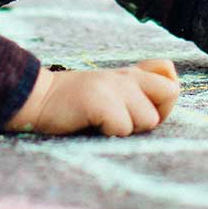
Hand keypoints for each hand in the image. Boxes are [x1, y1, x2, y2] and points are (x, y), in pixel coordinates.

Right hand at [5, 59, 179, 136]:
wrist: (37, 100)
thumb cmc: (74, 105)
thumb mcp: (109, 91)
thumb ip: (138, 90)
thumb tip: (168, 94)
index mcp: (130, 74)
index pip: (170, 74)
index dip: (163, 99)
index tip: (139, 107)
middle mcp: (125, 76)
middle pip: (170, 94)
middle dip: (151, 116)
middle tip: (122, 120)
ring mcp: (113, 86)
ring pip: (148, 119)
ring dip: (127, 130)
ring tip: (102, 124)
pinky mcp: (99, 100)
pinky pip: (123, 128)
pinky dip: (109, 134)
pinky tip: (91, 125)